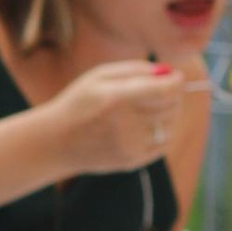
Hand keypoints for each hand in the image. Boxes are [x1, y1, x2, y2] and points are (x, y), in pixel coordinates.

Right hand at [42, 57, 207, 177]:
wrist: (55, 143)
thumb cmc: (78, 104)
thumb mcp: (98, 76)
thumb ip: (134, 69)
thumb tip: (168, 72)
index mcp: (115, 98)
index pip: (165, 90)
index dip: (176, 81)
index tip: (174, 77)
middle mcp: (125, 124)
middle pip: (171, 106)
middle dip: (172, 95)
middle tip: (160, 90)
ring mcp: (129, 145)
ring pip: (170, 124)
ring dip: (168, 113)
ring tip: (151, 108)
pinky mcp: (132, 160)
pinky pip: (164, 143)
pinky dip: (163, 132)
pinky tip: (148, 125)